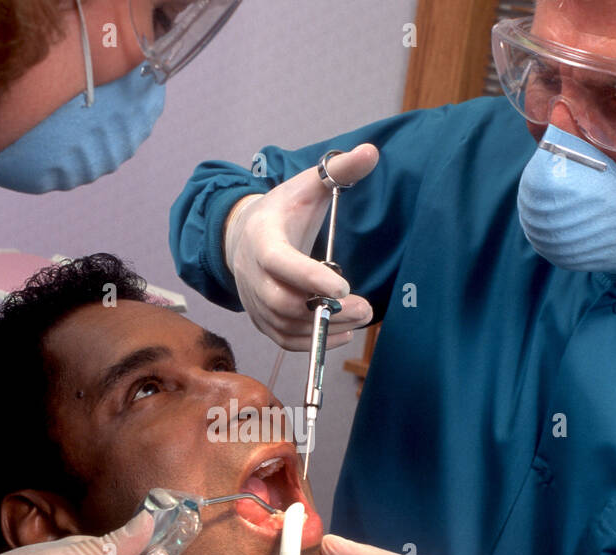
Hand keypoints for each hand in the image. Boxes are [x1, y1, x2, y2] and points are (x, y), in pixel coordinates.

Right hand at [224, 144, 379, 349]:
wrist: (243, 235)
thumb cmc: (283, 210)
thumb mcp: (308, 185)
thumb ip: (339, 169)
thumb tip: (371, 151)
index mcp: (263, 240)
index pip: (280, 263)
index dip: (309, 277)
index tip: (344, 286)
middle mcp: (253, 274)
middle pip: (282, 302)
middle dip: (324, 310)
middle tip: (364, 308)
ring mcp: (254, 300)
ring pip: (285, 326)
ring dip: (324, 328)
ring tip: (360, 319)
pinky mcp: (261, 319)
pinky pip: (284, 340)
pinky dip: (312, 342)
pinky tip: (342, 333)